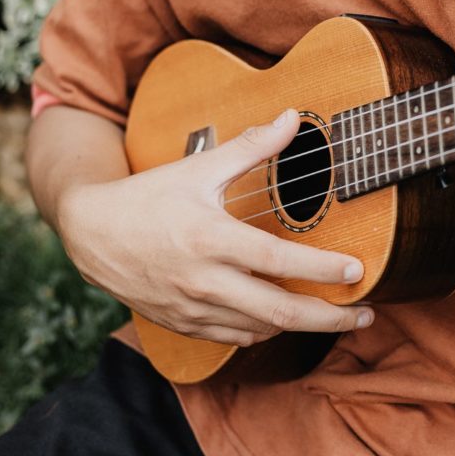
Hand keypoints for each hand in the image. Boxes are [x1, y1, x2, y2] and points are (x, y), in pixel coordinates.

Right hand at [56, 109, 373, 346]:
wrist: (90, 234)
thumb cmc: (148, 197)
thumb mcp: (199, 167)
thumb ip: (251, 146)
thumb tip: (293, 118)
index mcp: (210, 239)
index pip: (278, 262)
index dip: (322, 270)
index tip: (357, 271)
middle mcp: (203, 281)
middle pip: (278, 311)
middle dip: (329, 319)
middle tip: (364, 315)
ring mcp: (192, 308)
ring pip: (260, 329)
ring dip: (303, 327)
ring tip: (338, 318)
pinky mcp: (184, 324)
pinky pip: (235, 337)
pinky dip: (266, 331)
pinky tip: (286, 319)